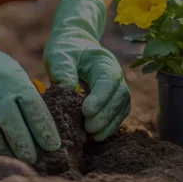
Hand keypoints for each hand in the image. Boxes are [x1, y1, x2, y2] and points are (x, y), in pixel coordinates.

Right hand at [0, 0, 60, 163]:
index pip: (34, 109)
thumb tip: (45, 126)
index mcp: (16, 83)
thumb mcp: (15, 74)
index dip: (45, 130)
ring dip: (4, 151)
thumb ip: (27, 95)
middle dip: (24, 145)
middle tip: (33, 160)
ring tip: (14, 163)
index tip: (53, 146)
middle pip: (12, 124)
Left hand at [43, 0, 130, 140]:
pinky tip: (96, 136)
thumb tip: (68, 88)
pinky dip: (110, 126)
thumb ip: (63, 68)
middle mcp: (115, 75)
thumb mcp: (59, 54)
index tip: (85, 111)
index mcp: (104, 62)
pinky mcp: (113, 98)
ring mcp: (117, 87)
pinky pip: (118, 114)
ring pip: (122, 108)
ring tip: (92, 136)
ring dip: (110, 124)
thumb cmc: (66, 49)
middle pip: (120, 97)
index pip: (108, 81)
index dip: (100, 98)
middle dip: (106, 116)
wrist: (74, 45)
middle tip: (88, 128)